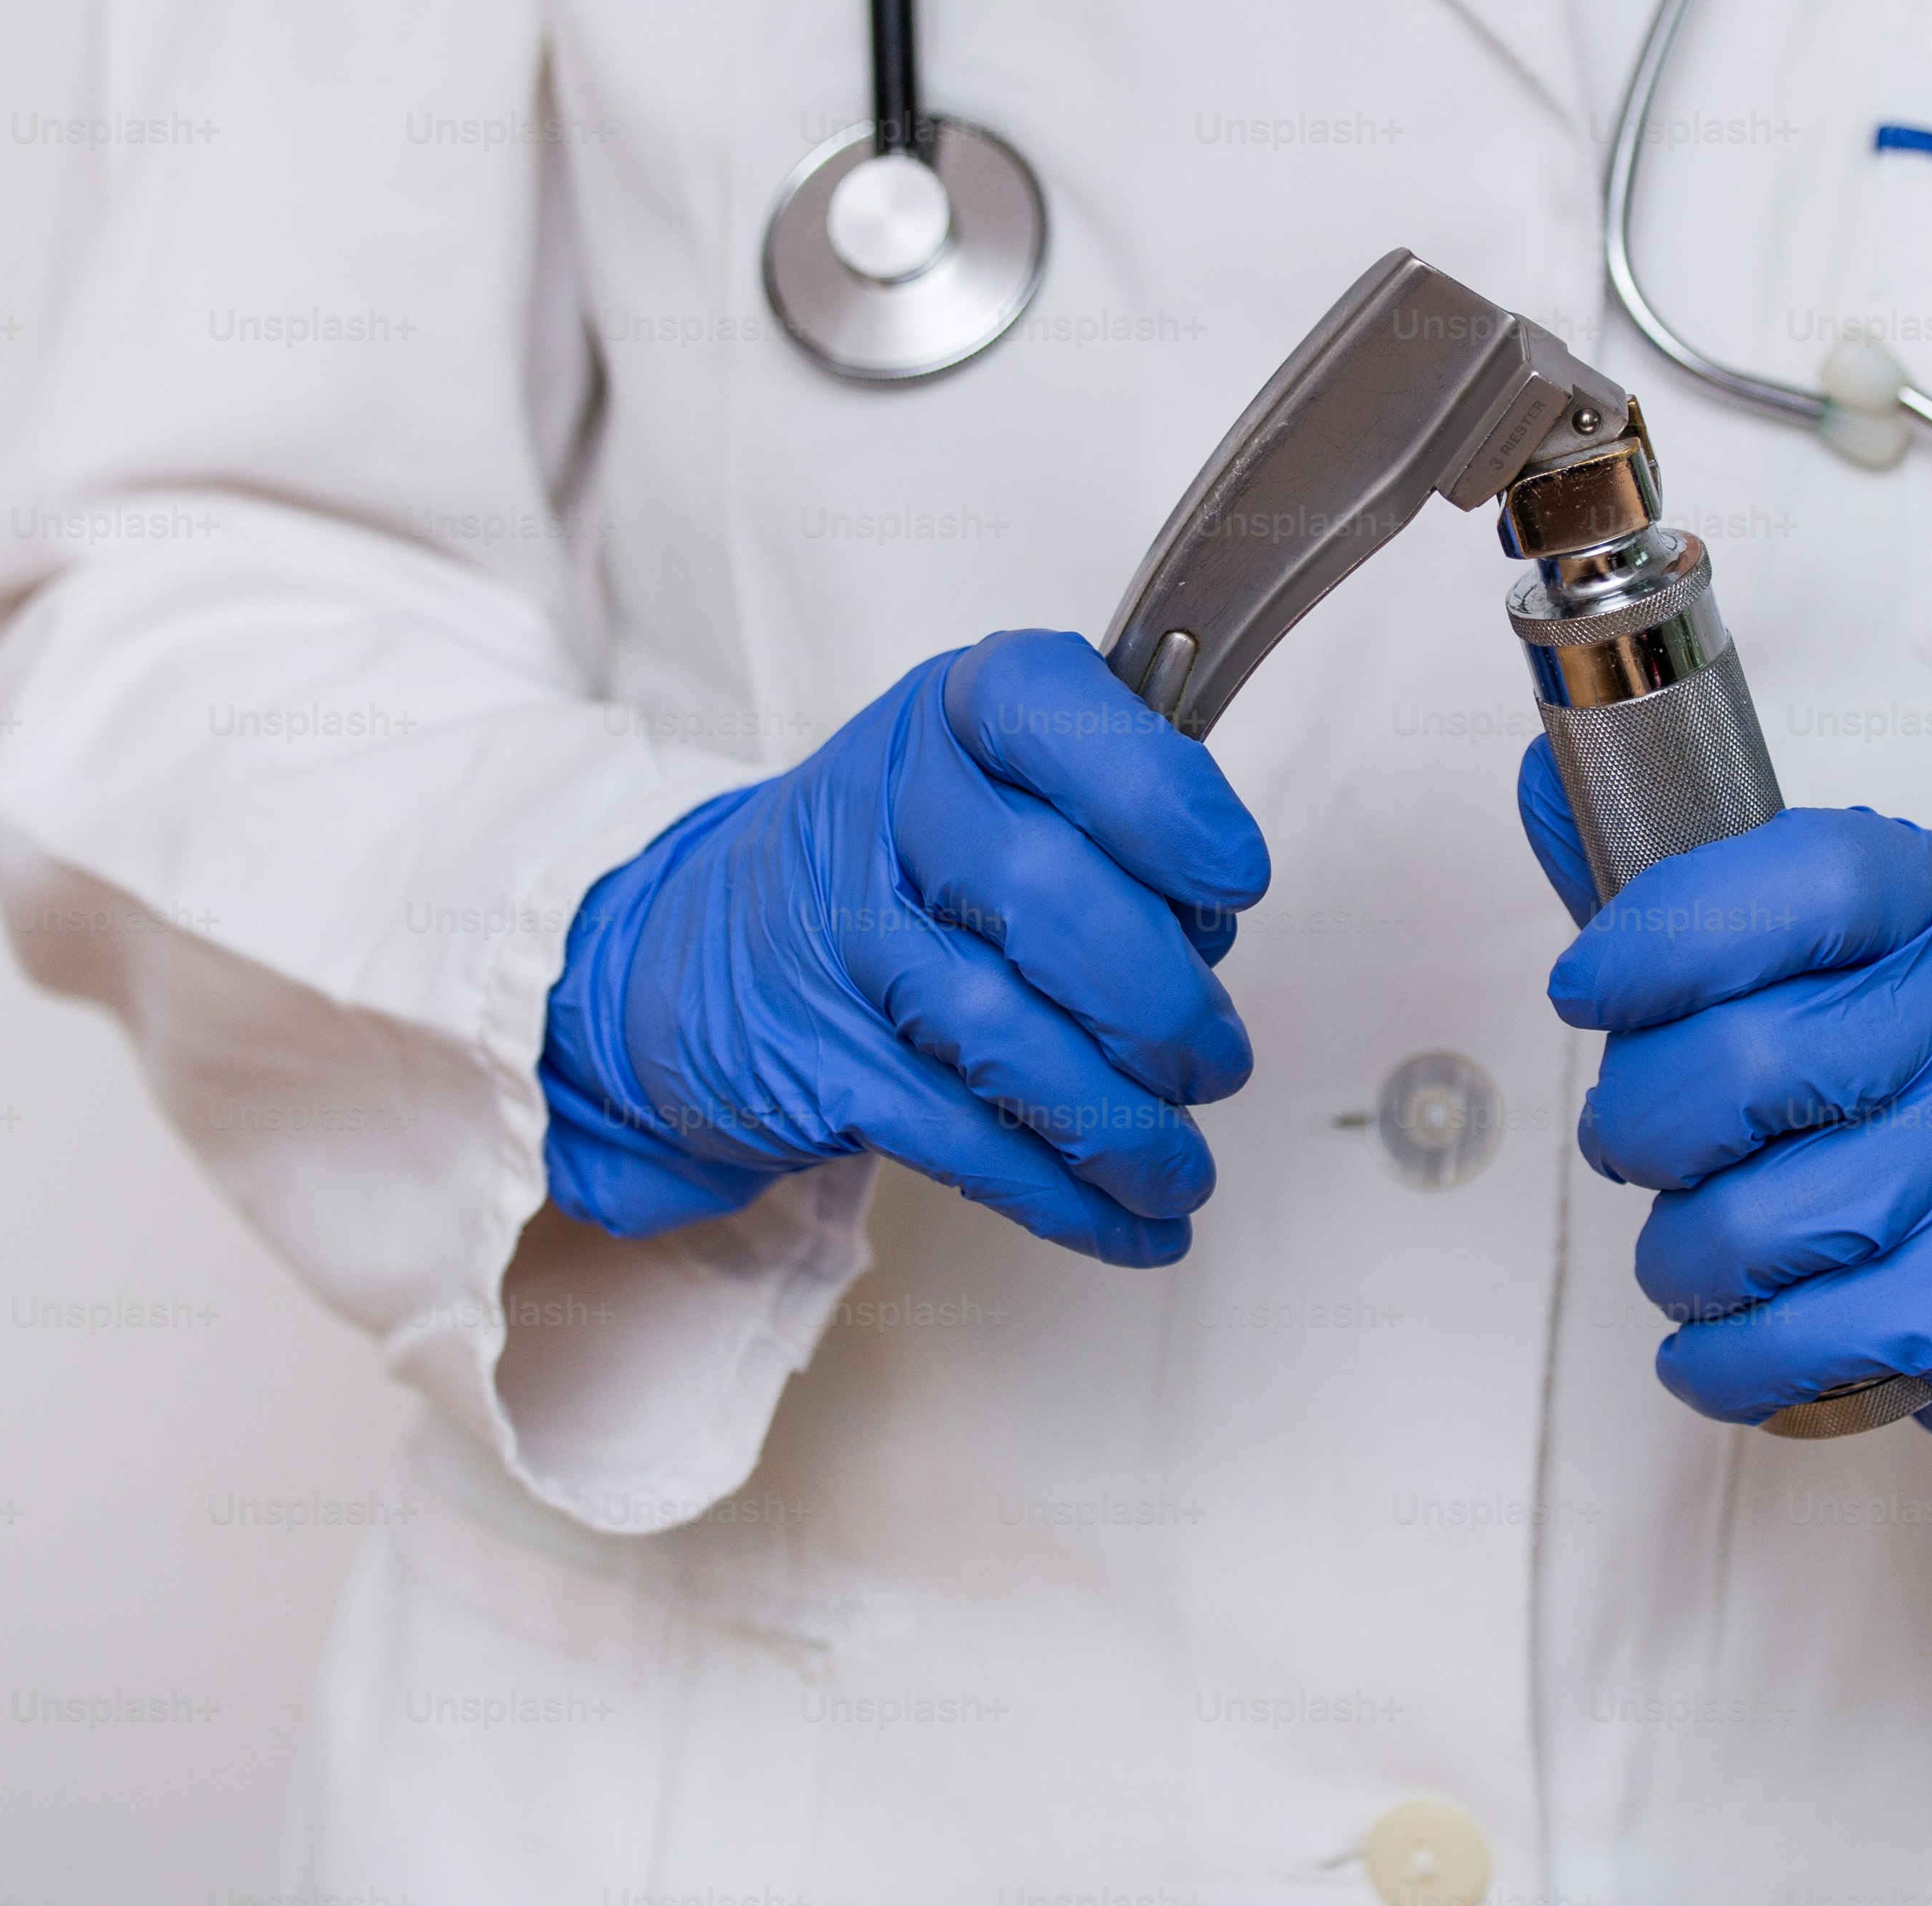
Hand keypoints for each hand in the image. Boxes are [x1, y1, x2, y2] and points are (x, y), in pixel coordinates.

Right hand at [539, 632, 1268, 1260]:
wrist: (695, 957)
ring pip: (1007, 1037)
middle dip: (1161, 1001)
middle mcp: (885, 811)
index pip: (1051, 709)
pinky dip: (1066, 1196)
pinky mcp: (821, 1063)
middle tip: (1218, 1061)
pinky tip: (1135, 1222)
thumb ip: (1111, 823)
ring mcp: (842, 940)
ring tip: (1182, 1166)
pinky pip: (963, 1140)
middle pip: (1045, 895)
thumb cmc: (893, 861)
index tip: (1236, 878)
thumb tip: (1208, 930)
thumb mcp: (992, 782)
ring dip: (1125, 1124)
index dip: (1162, 797)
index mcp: (950, 715)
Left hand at [1520, 745, 1931, 1536]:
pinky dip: (1720, 1359)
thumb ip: (1691, 901)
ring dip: (1678, 1258)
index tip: (1583, 988)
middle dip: (1639, 1124)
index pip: (1805, 879)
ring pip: (1748, 1221)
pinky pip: (1790, 1339)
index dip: (1666, 931)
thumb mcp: (1839, 972)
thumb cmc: (1921, 1102)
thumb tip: (1543, 778)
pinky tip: (1728, 1341)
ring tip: (1704, 1251)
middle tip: (1636, 1147)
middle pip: (1743, 1062)